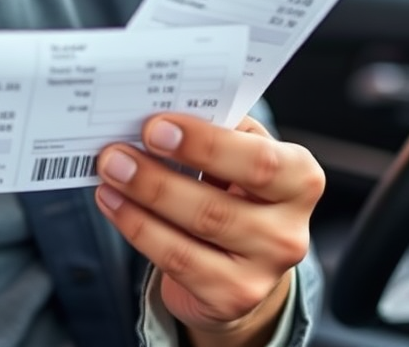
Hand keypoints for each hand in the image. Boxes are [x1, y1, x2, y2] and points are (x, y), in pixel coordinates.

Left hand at [95, 112, 324, 346]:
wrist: (244, 256)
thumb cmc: (236, 185)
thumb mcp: (239, 151)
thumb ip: (214, 128)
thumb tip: (160, 111)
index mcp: (299, 177)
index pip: (258, 161)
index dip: (205, 145)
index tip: (156, 127)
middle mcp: (288, 230)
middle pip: (218, 205)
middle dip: (159, 177)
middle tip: (116, 153)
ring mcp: (262, 271)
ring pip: (193, 234)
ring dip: (141, 200)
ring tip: (109, 173)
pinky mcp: (231, 298)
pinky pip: (176, 261)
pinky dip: (137, 227)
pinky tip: (113, 202)